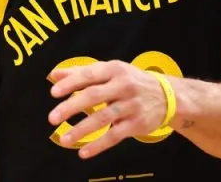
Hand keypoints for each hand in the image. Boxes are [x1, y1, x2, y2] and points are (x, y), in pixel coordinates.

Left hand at [48, 60, 170, 158]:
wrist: (168, 96)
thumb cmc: (132, 81)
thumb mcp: (112, 71)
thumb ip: (82, 72)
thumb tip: (54, 75)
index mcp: (116, 70)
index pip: (90, 75)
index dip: (71, 83)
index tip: (53, 92)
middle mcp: (124, 86)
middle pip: (94, 96)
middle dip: (71, 107)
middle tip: (52, 118)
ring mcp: (132, 105)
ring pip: (103, 118)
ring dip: (82, 129)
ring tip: (64, 139)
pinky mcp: (137, 123)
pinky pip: (115, 136)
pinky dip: (98, 145)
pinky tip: (83, 152)